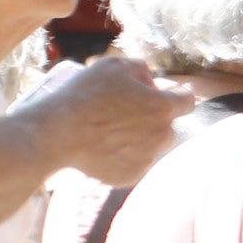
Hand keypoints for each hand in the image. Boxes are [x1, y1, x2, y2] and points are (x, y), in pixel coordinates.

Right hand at [22, 53, 196, 185]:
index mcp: (163, 108)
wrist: (56, 133)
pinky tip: (104, 148)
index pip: (187, 100)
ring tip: (111, 132)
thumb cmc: (85, 95)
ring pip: (152, 147)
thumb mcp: (115, 66)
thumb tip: (150, 80)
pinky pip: (135, 164)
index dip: (171, 94)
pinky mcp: (129, 176)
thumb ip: (141, 69)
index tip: (153, 93)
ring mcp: (146, 159)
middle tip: (125, 113)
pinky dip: (124, 158)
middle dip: (154, 119)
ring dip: (140, 140)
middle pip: (169, 126)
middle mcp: (162, 136)